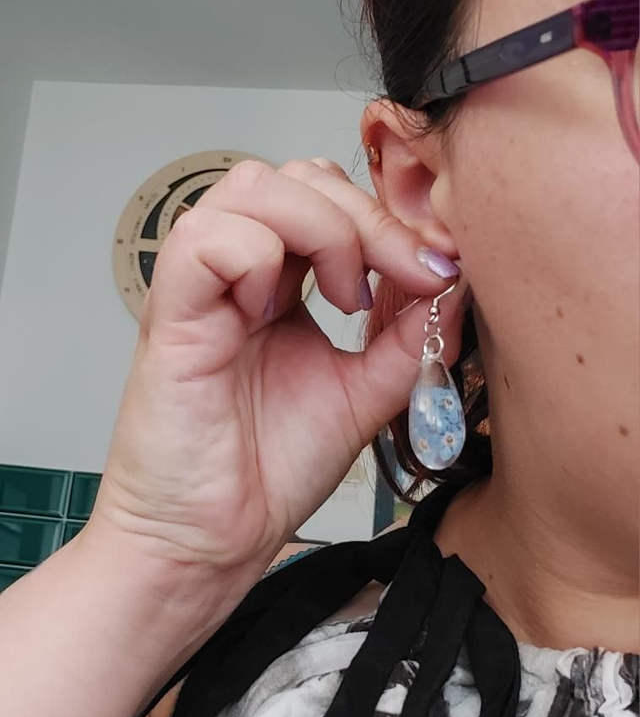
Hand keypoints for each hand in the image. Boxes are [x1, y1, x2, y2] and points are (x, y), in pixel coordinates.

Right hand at [90, 158, 461, 576]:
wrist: (212, 539)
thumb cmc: (266, 470)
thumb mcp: (363, 394)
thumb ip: (406, 338)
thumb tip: (454, 287)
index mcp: (280, 286)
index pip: (330, 200)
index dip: (391, 217)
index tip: (439, 267)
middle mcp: (240, 275)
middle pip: (296, 177)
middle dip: (367, 216)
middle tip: (402, 275)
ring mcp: (202, 289)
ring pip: (252, 188)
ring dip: (319, 228)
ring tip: (339, 297)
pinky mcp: (169, 315)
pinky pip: (206, 239)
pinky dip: (257, 259)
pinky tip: (273, 312)